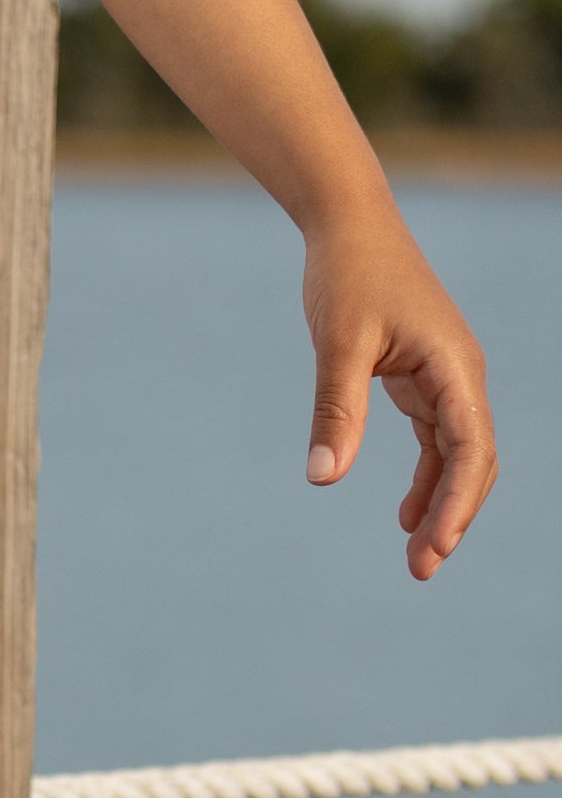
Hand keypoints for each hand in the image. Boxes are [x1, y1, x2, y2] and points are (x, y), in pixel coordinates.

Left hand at [303, 216, 497, 580]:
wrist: (349, 227)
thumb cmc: (347, 276)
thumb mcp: (337, 344)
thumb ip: (335, 410)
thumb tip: (323, 477)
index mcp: (453, 366)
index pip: (470, 447)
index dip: (457, 501)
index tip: (434, 545)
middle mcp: (460, 376)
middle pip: (474, 461)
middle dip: (454, 516)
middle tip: (421, 569)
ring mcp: (444, 379)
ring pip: (457, 455)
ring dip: (442, 505)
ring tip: (418, 557)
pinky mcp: (421, 379)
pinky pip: (435, 440)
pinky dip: (426, 479)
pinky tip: (405, 517)